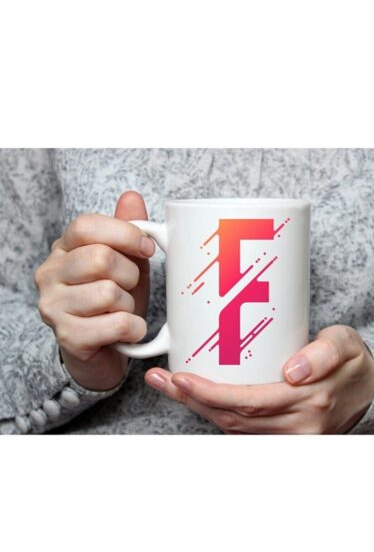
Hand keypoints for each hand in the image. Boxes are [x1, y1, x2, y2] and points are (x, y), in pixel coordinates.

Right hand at [34, 190, 153, 390]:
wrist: (102, 353)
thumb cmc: (113, 303)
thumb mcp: (126, 263)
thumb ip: (128, 231)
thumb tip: (132, 197)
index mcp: (62, 249)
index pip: (86, 226)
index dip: (124, 233)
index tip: (146, 249)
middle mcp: (49, 274)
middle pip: (101, 258)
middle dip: (130, 275)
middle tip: (130, 288)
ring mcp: (53, 306)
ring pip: (109, 292)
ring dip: (130, 304)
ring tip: (123, 311)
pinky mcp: (67, 336)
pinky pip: (118, 323)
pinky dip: (134, 328)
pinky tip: (128, 331)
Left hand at [145, 325, 373, 433]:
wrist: (368, 392)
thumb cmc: (352, 363)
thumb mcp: (347, 345)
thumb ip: (325, 353)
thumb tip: (293, 371)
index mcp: (309, 403)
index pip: (249, 403)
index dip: (211, 394)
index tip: (181, 378)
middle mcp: (296, 427)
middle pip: (231, 419)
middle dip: (191, 399)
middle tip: (160, 378)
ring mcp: (288, 437)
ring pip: (231, 428)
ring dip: (196, 407)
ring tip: (167, 384)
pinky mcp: (280, 437)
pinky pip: (239, 430)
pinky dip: (213, 414)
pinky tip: (193, 396)